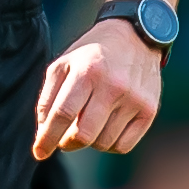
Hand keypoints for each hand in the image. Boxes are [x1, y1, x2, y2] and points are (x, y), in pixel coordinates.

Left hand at [32, 18, 161, 157]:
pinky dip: (108, 144)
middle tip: (63, 138)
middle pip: (84, 134)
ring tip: (86, 125)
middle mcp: (113, 86)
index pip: (63, 114)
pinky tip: (104, 129)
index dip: (48, 137)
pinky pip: (123, 146)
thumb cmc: (92, 54)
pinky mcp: (149, 111)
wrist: (135, 37)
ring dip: (89, 142)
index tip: (39, 152)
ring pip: (102, 142)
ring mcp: (134, 100)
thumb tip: (43, 130)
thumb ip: (49, 96)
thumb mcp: (64, 63)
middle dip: (67, 143)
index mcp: (86, 71)